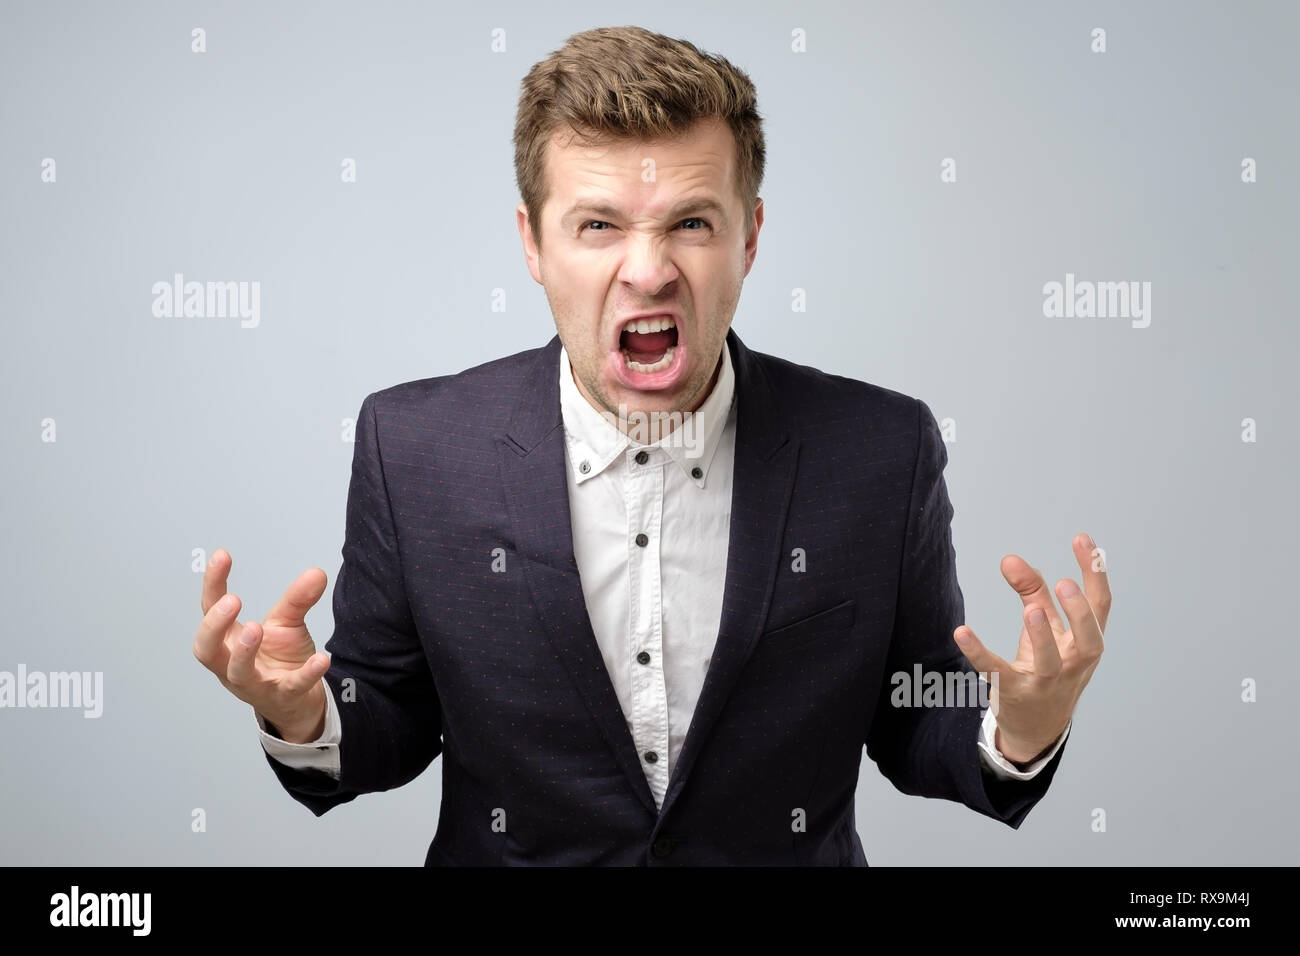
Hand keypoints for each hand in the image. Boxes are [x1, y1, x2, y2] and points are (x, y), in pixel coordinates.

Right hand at [193, 549, 331, 742]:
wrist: (299, 703)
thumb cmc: (281, 662)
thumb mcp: (286, 625)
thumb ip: (297, 599)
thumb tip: (317, 572)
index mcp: (228, 641)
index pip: (210, 610)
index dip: (213, 584)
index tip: (222, 556)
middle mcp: (232, 664)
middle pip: (206, 649)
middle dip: (214, 626)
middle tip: (232, 601)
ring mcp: (255, 684)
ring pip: (238, 673)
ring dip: (244, 651)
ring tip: (257, 628)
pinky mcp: (283, 697)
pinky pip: (291, 687)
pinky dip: (306, 673)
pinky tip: (321, 658)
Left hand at [953, 533, 1110, 763]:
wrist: (1037, 727)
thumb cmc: (1047, 668)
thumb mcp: (1047, 629)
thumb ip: (1032, 591)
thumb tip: (1010, 559)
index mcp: (1086, 643)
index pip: (1100, 606)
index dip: (1095, 573)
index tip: (1082, 540)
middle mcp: (1073, 664)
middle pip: (1089, 640)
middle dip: (1079, 612)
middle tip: (1064, 584)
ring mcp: (1046, 682)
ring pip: (1049, 662)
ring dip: (1041, 635)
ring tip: (1032, 609)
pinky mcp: (1014, 693)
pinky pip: (996, 672)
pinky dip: (979, 653)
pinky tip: (962, 632)